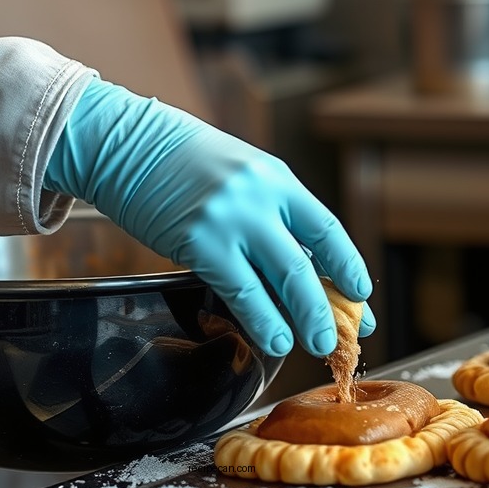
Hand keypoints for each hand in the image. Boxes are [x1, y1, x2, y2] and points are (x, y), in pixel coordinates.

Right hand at [45, 78, 373, 356]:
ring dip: (303, 318)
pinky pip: (241, 291)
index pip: (326, 226)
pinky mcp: (199, 241)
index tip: (362, 292)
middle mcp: (259, 195)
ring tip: (316, 344)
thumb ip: (267, 211)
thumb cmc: (181, 160)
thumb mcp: (238, 173)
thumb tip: (298, 262)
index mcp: (274, 176)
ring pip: (283, 279)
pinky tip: (274, 339)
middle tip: (344, 336)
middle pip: (308, 260)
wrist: (127, 142)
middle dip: (330, 305)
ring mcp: (230, 218)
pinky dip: (262, 321)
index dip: (348, 264)